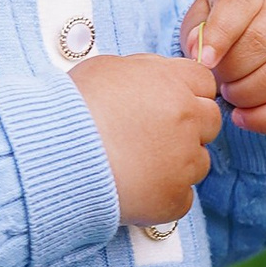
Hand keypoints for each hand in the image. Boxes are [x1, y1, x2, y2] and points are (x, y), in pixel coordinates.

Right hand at [69, 52, 222, 225]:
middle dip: (188, 128)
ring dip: (177, 163)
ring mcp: (184, 162)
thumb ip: (145, 70)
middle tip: (151, 137)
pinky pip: (182, 197)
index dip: (186, 93)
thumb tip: (159, 75)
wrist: (56, 157)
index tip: (167, 105)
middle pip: (209, 121)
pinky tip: (136, 188)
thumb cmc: (72, 110)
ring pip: (198, 161)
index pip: (204, 82)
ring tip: (138, 164)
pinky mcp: (174, 198)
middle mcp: (187, 119)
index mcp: (172, 83)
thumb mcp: (107, 68)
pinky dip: (162, 195)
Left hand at [182, 0, 265, 134]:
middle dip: (229, 71)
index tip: (203, 62)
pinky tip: (244, 117)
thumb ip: (196, 31)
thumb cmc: (230, 25)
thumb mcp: (206, 16)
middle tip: (218, 79)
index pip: (239, 7)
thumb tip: (198, 54)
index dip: (218, 37)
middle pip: (260, 44)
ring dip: (245, 96)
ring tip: (231, 93)